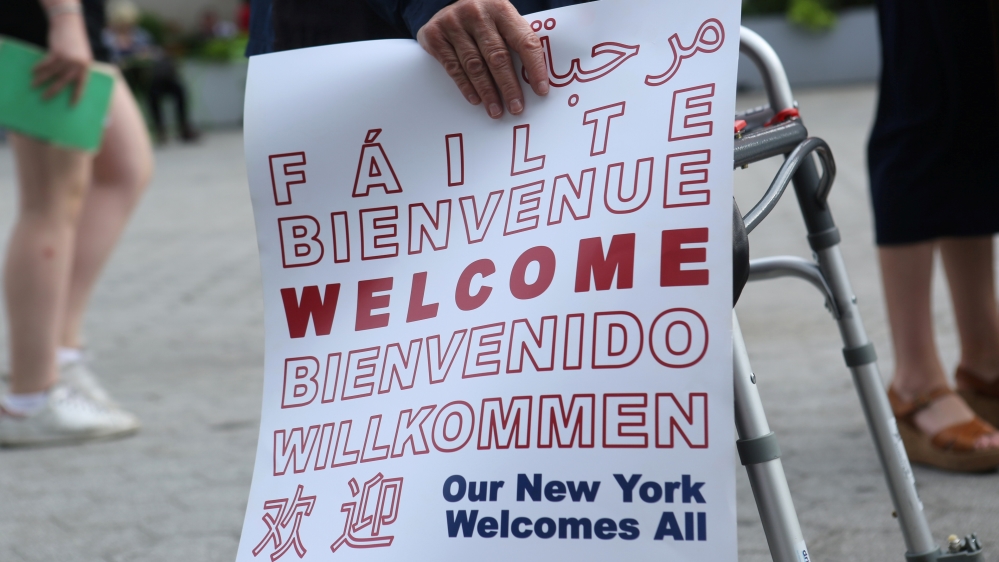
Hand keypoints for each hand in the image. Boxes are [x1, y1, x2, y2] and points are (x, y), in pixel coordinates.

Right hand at [33, 5, 92, 103]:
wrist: (69, 25)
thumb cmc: (75, 42)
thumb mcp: (81, 56)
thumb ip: (77, 68)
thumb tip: (69, 82)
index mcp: (86, 67)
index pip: (81, 85)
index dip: (76, 95)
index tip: (71, 105)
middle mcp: (77, 64)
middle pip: (64, 82)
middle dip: (53, 91)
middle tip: (44, 99)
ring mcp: (67, 58)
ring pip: (52, 73)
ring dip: (41, 79)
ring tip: (33, 85)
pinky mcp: (57, 52)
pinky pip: (46, 63)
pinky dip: (39, 67)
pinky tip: (33, 71)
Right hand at [417, 0, 549, 118]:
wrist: (445, 6)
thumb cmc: (482, 20)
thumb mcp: (500, 20)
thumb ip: (515, 41)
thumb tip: (534, 80)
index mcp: (501, 9)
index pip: (524, 41)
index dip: (534, 67)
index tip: (541, 91)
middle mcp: (477, 14)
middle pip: (497, 56)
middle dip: (509, 86)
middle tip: (516, 108)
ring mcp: (453, 23)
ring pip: (475, 65)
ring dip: (487, 92)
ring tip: (496, 110)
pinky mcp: (434, 35)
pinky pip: (453, 67)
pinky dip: (466, 86)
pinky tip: (476, 99)